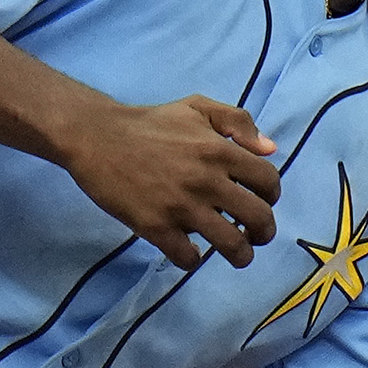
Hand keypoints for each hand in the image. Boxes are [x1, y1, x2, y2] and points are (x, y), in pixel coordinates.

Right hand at [57, 93, 280, 267]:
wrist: (96, 136)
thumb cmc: (150, 123)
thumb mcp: (197, 107)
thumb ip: (238, 122)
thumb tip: (271, 149)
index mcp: (221, 151)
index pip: (269, 182)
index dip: (271, 196)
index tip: (261, 201)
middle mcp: (207, 180)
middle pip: (259, 218)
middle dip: (264, 232)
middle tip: (255, 236)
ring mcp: (181, 206)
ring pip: (231, 245)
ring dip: (241, 255)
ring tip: (236, 255)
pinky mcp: (155, 226)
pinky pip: (187, 257)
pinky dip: (193, 260)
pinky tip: (190, 251)